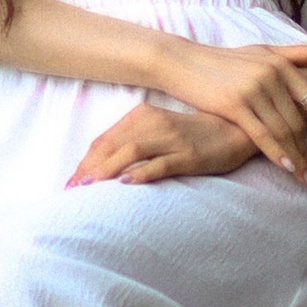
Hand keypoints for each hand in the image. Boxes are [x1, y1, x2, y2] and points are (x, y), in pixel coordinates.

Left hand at [67, 106, 253, 186]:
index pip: (104, 140)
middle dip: (88, 169)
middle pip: (112, 145)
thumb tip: (102, 164)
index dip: (84, 161)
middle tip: (72, 191)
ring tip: (90, 188)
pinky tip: (126, 184)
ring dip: (107, 170)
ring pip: (131, 152)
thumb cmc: (193, 132)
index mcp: (143, 115)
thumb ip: (133, 140)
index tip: (70, 182)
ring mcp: (172, 139)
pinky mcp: (190, 155)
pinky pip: (162, 164)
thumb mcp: (159, 130)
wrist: (236, 129)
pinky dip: (142, 173)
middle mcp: (154, 123)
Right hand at [148, 31, 306, 179]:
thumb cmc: (225, 60)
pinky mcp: (234, 104)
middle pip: (298, 120)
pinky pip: (261, 134)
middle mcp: (271, 75)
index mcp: (280, 64)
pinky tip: (286, 168)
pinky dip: (276, 153)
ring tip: (305, 179)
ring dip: (296, 158)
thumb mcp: (262, 51)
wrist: (183, 61)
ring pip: (283, 130)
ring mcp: (253, 89)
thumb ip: (297, 54)